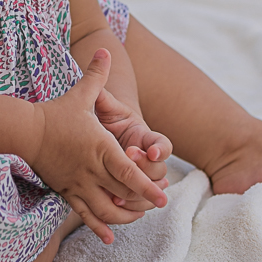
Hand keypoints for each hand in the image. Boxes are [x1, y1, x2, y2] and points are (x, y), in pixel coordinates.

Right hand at [31, 50, 168, 243]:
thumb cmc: (56, 113)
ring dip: (124, 218)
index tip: (163, 198)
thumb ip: (96, 74)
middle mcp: (91, 169)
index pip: (128, 173)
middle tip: (157, 204)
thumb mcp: (80, 94)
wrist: (25, 132)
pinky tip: (109, 238)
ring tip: (137, 217)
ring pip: (105, 210)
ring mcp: (78, 183)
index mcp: (100, 147)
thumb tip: (104, 48)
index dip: (147, 187)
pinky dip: (98, 228)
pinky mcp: (66, 191)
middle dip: (142, 202)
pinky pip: (84, 215)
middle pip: (122, 194)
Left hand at [93, 71, 172, 209]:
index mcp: (144, 138)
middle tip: (130, 164)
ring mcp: (139, 175)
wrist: (100, 136)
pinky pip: (135, 202)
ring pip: (150, 190)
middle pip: (158, 171)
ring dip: (138, 193)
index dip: (159, 150)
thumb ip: (101, 86)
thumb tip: (99, 55)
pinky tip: (115, 206)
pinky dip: (128, 206)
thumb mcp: (102, 105)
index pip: (162, 145)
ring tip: (119, 193)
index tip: (149, 152)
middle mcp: (147, 159)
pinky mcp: (128, 189)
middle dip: (145, 171)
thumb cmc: (103, 119)